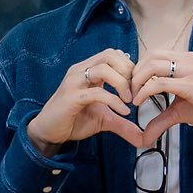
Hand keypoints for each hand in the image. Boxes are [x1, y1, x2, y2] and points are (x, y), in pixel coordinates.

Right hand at [25, 49, 144, 155]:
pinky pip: (96, 92)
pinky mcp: (71, 97)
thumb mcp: (104, 119)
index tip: (138, 86)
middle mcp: (80, 71)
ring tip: (129, 100)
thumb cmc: (73, 120)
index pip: (113, 54)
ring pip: (103, 69)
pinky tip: (123, 111)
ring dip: (121, 83)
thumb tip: (142, 137)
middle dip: (127, 70)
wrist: (49, 131)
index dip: (129, 67)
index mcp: (88, 70)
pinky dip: (113, 101)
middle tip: (135, 90)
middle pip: (109, 55)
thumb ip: (122, 123)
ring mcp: (74, 82)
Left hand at [133, 49, 192, 139]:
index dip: (138, 68)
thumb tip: (145, 136)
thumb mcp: (181, 110)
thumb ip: (161, 118)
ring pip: (152, 65)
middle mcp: (187, 59)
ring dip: (137, 80)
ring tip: (133, 97)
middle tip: (128, 92)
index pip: (153, 55)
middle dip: (134, 73)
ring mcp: (190, 70)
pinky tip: (139, 102)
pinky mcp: (191, 85)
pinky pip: (160, 83)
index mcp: (185, 60)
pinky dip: (145, 91)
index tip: (131, 87)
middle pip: (150, 56)